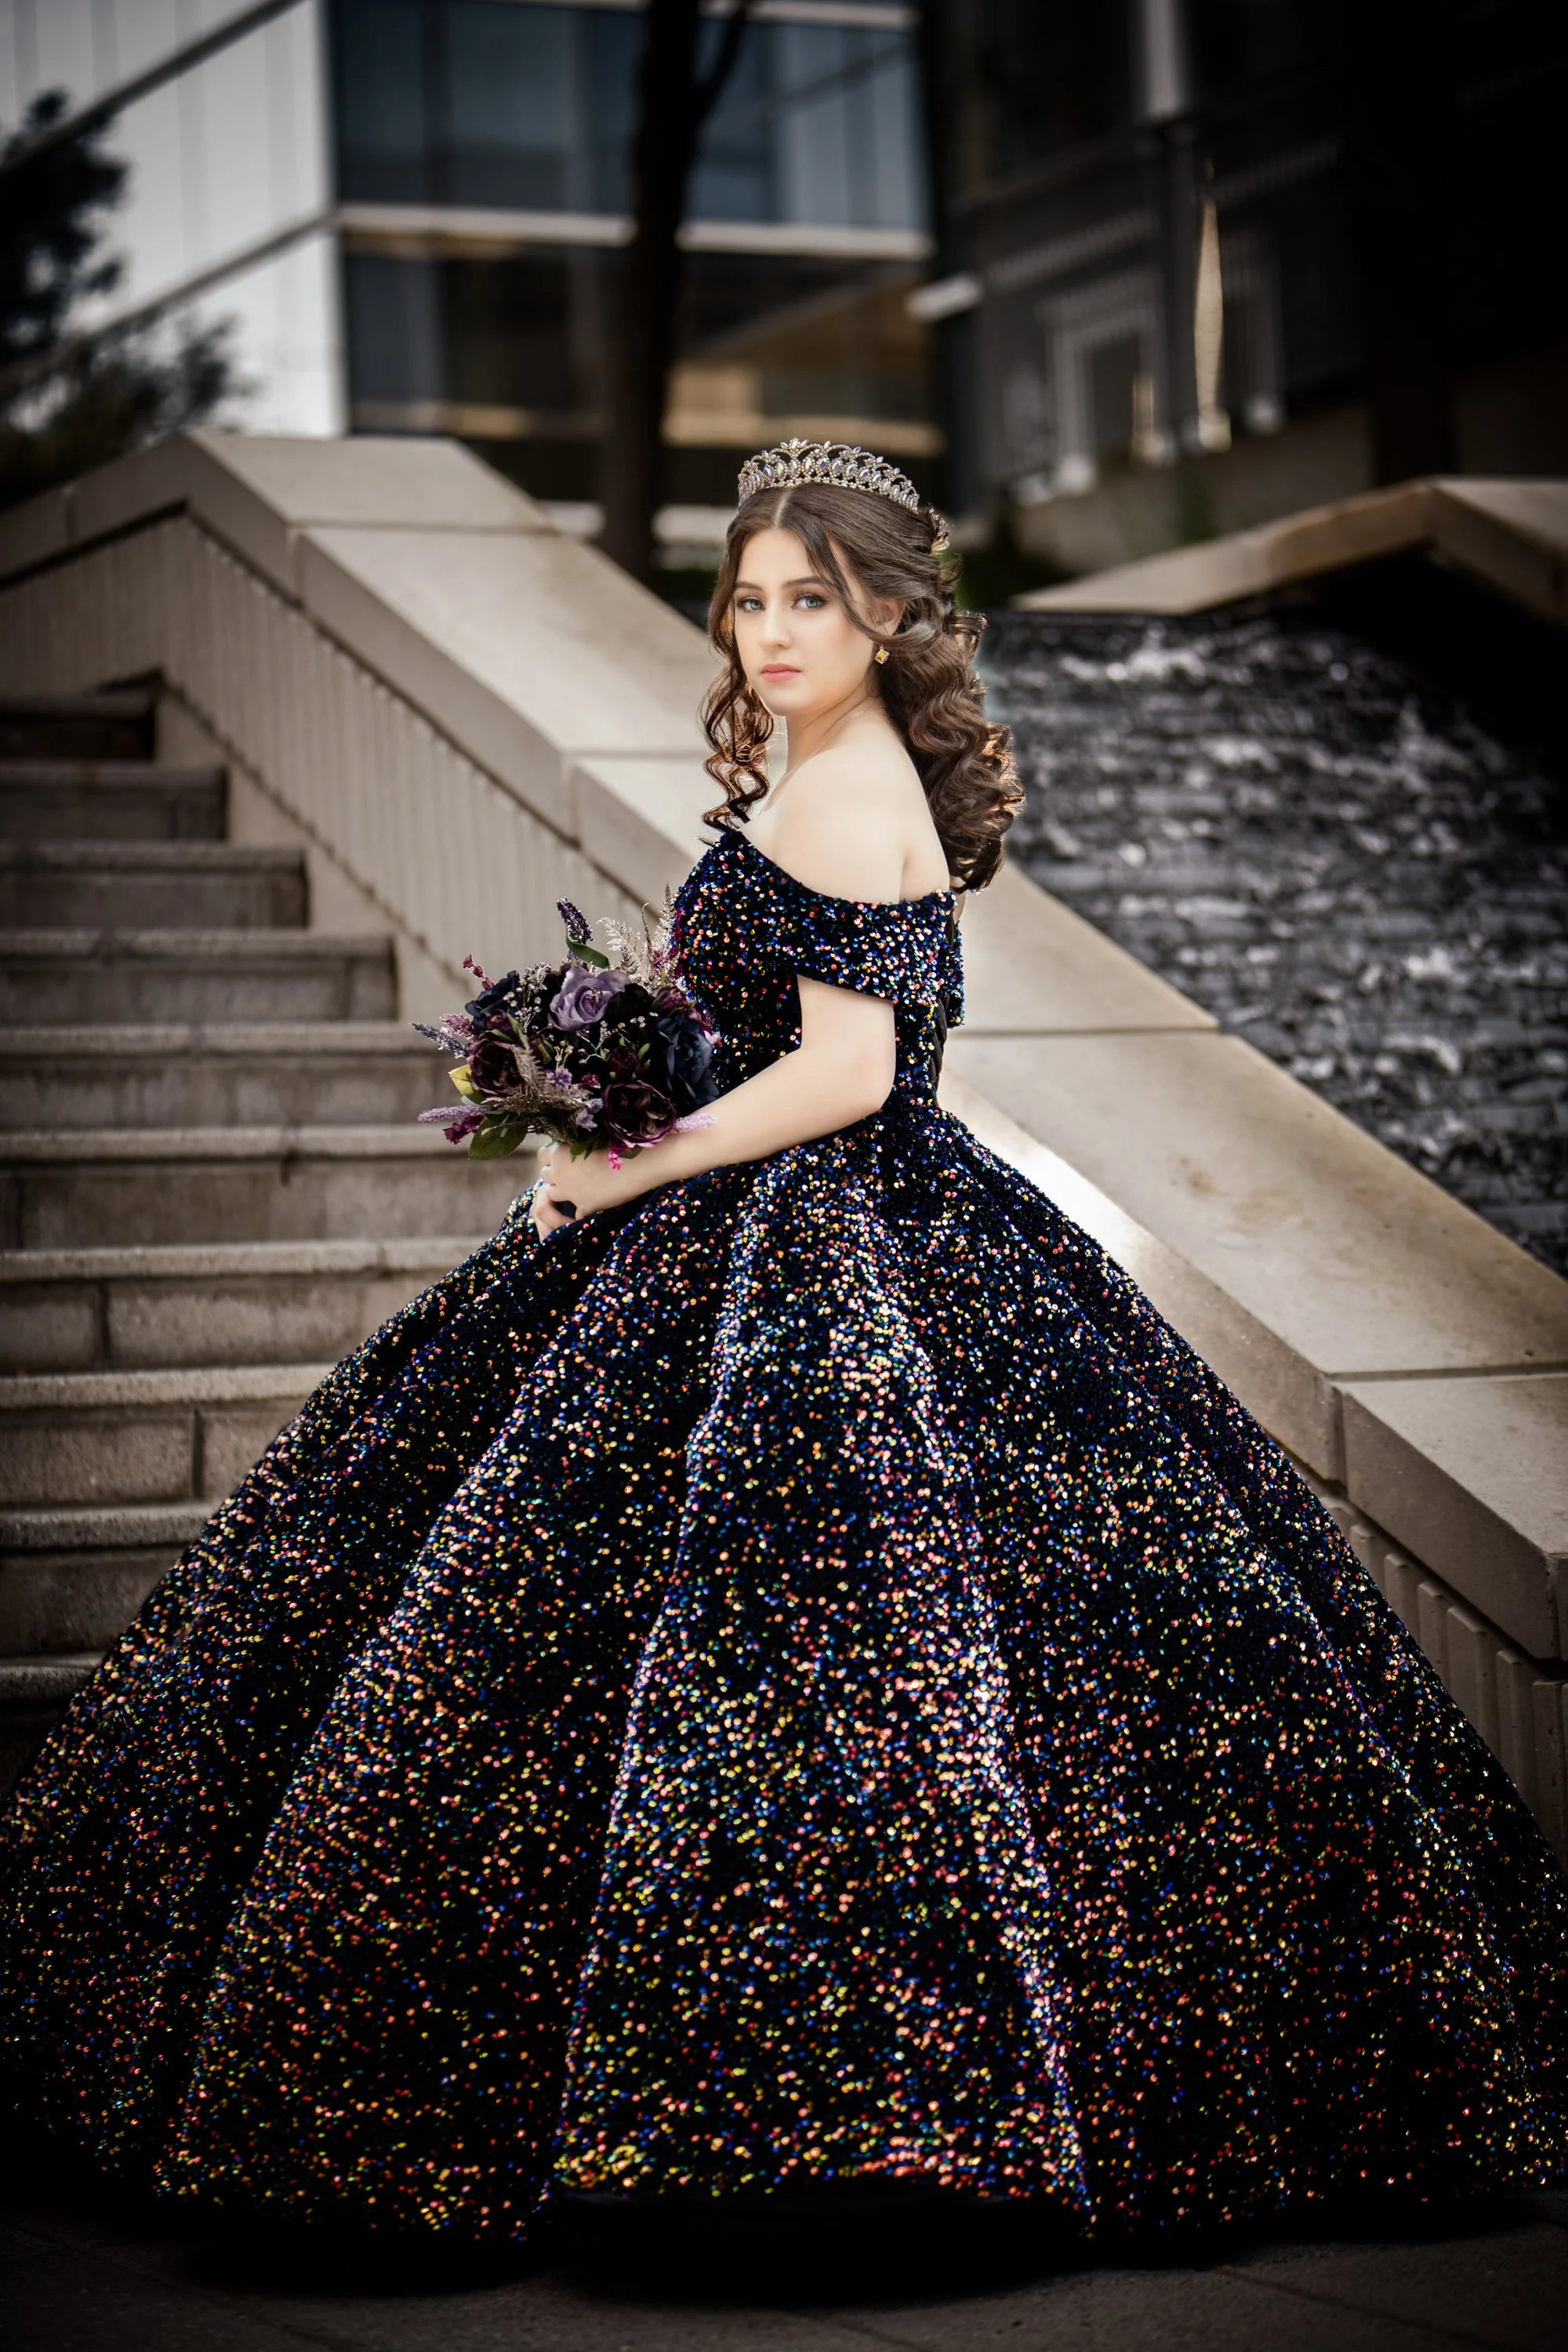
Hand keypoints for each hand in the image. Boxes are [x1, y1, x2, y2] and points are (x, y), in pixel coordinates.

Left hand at [529, 1141, 648, 1238]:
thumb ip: (576, 1143)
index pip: (542, 1155)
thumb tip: (573, 1143)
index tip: (564, 1157)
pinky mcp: (584, 1206)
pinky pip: (574, 1213)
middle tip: (572, 1173)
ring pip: (551, 1195)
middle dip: (555, 1174)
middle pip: (545, 1174)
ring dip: (561, 1192)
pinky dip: (580, 1210)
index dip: (552, 1156)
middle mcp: (559, 1173)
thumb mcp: (591, 1137)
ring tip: (578, 1187)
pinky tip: (591, 1204)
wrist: (637, 1163)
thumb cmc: (618, 1143)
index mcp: (559, 1152)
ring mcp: (570, 1192)